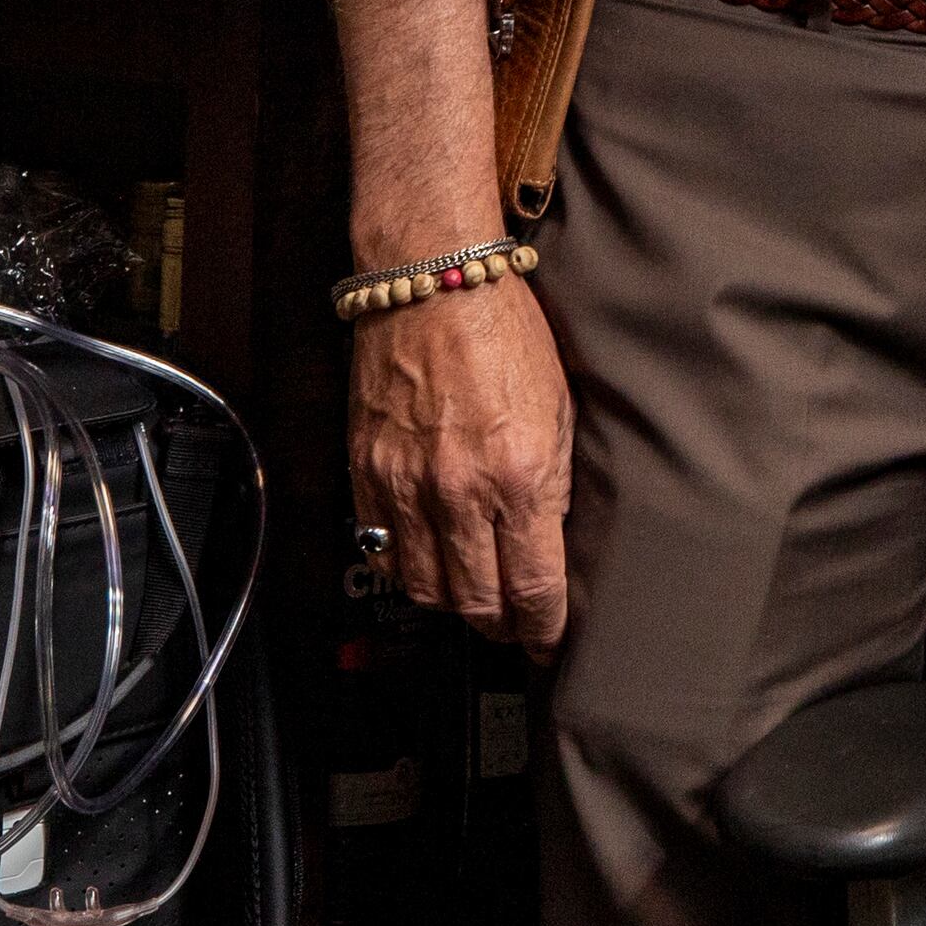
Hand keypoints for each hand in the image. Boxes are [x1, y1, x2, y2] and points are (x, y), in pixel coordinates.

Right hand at [345, 275, 577, 657]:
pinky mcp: (367, 472)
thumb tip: (547, 545)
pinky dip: (408, 570)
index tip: (550, 643)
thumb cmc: (505, 333)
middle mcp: (459, 491)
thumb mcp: (557, 409)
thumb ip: (553, 485)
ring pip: (426, 589)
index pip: (532, 588)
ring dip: (454, 605)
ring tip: (474, 601)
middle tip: (515, 629)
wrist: (431, 282)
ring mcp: (406, 485)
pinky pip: (384, 551)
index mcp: (519, 475)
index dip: (544, 630)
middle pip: (477, 603)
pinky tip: (429, 563)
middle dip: (502, 627)